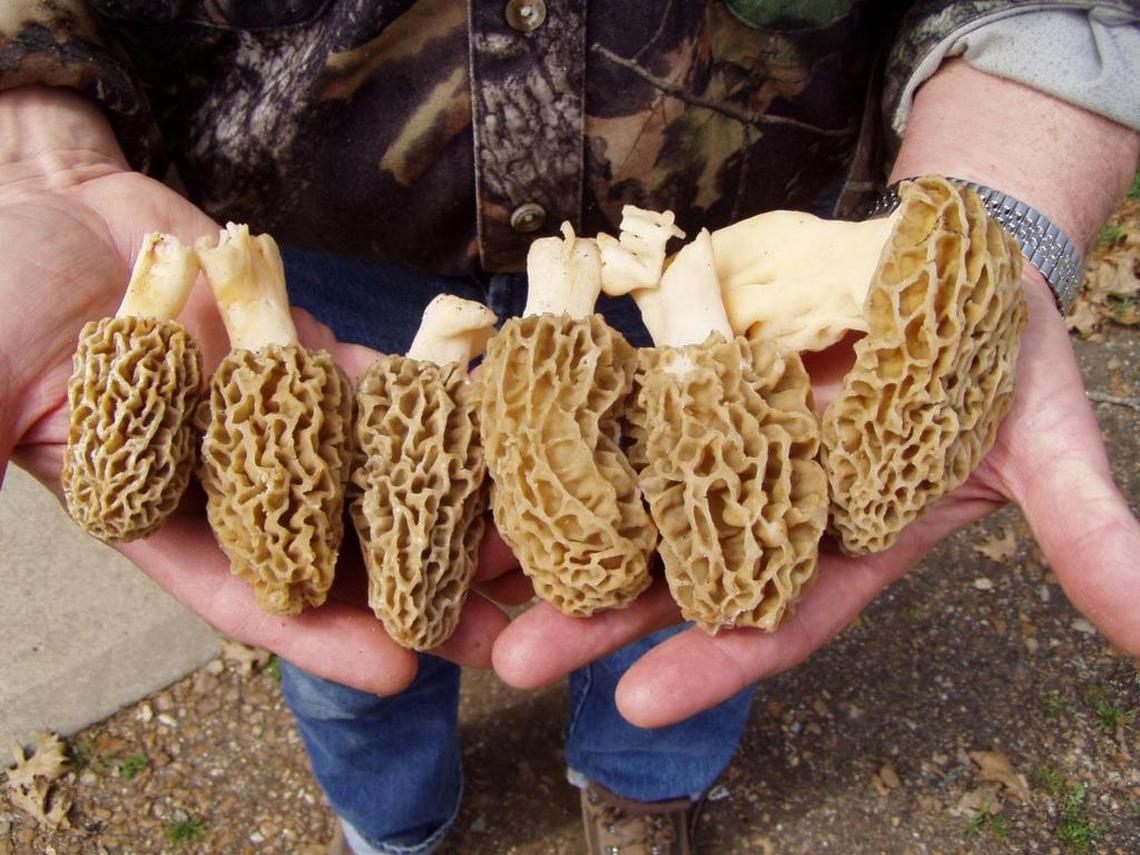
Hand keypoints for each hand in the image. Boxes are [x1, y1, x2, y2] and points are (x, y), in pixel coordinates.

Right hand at [0, 87, 512, 694]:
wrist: (44, 202)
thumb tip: (23, 494)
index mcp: (156, 516)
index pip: (246, 594)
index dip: (321, 636)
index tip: (399, 667)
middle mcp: (227, 482)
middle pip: (336, 553)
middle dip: (417, 592)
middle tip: (504, 633)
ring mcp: (274, 421)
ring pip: (374, 477)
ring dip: (448, 513)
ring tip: (528, 546)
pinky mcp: (307, 361)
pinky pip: (379, 393)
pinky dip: (434, 413)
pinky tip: (500, 437)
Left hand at [491, 275, 1139, 726]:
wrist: (960, 256)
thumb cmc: (1006, 354)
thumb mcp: (1050, 438)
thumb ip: (1087, 531)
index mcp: (847, 542)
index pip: (775, 619)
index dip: (713, 662)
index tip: (637, 702)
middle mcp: (772, 505)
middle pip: (676, 576)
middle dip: (597, 620)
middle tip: (511, 661)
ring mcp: (726, 438)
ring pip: (631, 499)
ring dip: (555, 538)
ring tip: (472, 580)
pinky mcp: (695, 373)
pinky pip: (620, 405)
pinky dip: (561, 432)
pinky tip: (496, 458)